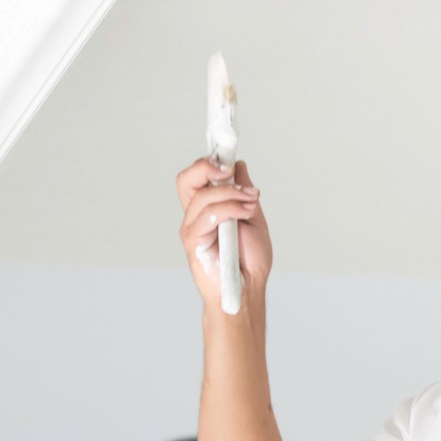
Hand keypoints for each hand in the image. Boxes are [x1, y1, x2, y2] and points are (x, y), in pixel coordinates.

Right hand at [175, 156, 273, 304]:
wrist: (248, 288)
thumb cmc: (250, 261)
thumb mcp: (254, 218)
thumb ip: (244, 193)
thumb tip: (238, 166)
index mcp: (209, 207)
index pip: (199, 177)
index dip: (208, 161)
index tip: (227, 152)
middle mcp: (196, 215)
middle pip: (186, 179)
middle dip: (206, 167)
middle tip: (227, 170)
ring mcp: (193, 227)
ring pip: (202, 196)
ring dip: (231, 193)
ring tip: (251, 201)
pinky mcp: (193, 241)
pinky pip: (207, 216)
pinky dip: (229, 210)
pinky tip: (245, 214)